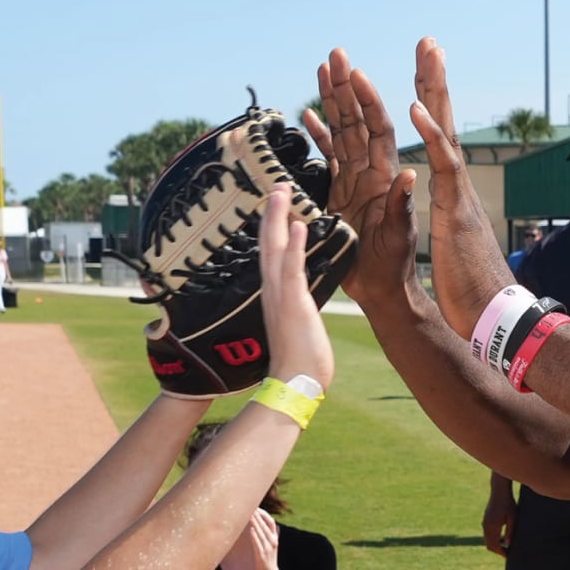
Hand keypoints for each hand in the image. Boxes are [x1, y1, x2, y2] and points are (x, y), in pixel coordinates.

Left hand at [249, 509, 281, 569]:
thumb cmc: (268, 558)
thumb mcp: (270, 545)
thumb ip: (266, 535)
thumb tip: (258, 525)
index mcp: (274, 538)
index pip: (271, 522)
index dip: (264, 514)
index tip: (257, 508)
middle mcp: (272, 541)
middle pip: (265, 525)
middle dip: (258, 516)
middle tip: (251, 507)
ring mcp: (268, 548)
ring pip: (261, 532)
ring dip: (255, 523)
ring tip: (249, 515)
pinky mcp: (262, 554)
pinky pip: (258, 543)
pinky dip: (255, 536)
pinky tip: (251, 529)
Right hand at [256, 185, 334, 390]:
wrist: (296, 384)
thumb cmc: (300, 361)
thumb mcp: (297, 325)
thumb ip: (295, 309)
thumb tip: (299, 305)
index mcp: (276, 294)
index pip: (272, 254)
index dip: (273, 229)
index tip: (277, 206)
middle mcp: (273, 290)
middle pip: (268, 244)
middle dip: (272, 214)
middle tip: (276, 185)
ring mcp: (281, 296)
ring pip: (276, 249)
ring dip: (278, 219)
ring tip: (281, 191)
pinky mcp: (294, 304)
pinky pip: (293, 270)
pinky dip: (294, 247)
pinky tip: (298, 225)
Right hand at [306, 50, 417, 310]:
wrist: (381, 287)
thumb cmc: (393, 265)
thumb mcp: (399, 237)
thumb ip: (400, 207)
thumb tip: (410, 176)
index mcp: (385, 176)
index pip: (377, 128)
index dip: (368, 101)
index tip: (356, 73)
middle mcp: (370, 170)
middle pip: (356, 119)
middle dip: (346, 86)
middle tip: (334, 54)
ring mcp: (354, 179)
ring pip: (341, 130)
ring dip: (332, 101)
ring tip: (322, 69)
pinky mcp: (340, 191)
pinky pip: (328, 155)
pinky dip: (318, 135)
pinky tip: (306, 115)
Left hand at [407, 37, 529, 338]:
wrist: (493, 317)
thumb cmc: (471, 289)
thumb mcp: (449, 244)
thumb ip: (447, 221)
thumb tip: (442, 211)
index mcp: (449, 189)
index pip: (436, 135)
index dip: (428, 101)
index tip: (423, 68)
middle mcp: (456, 183)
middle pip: (443, 120)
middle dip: (434, 79)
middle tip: (428, 41)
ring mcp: (459, 193)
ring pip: (445, 131)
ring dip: (434, 90)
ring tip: (426, 54)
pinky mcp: (457, 209)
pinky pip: (443, 165)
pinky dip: (431, 134)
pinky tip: (417, 108)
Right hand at [482, 487, 515, 556]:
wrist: (499, 491)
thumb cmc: (508, 503)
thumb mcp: (513, 518)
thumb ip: (510, 532)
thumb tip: (508, 544)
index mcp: (493, 526)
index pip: (495, 545)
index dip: (501, 553)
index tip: (508, 556)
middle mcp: (486, 526)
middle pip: (489, 545)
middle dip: (498, 551)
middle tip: (508, 554)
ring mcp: (484, 523)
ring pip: (487, 540)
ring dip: (495, 545)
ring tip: (506, 547)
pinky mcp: (485, 520)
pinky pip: (487, 534)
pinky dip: (493, 539)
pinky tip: (502, 538)